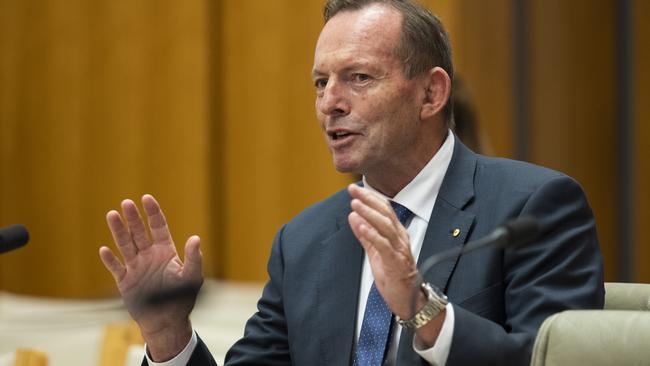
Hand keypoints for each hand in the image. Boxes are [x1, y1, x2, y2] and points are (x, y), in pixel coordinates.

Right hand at [99, 194, 202, 360]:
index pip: (158, 227)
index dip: (152, 212)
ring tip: (112, 215)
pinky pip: (116, 267)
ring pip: (125, 244)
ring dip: (119, 231)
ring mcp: (136, 267)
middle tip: (126, 203)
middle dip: (133, 218)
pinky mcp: (125, 281)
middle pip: (139, 232)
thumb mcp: (191, 277)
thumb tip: (195, 238)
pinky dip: (110, 260)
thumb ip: (194, 258)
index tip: (146, 198)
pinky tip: (104, 250)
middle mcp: (149, 256)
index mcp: (165, 251)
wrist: (166, 321)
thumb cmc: (182, 298)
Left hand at [347, 184, 444, 346]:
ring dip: (369, 214)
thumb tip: (353, 216)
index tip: (355, 189)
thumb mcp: (376, 252)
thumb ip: (365, 234)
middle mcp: (400, 238)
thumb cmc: (394, 276)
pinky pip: (383, 245)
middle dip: (368, 200)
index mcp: (396, 234)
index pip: (384, 210)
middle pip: (385, 213)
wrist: (409, 300)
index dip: (370, 197)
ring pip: (385, 226)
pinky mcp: (396, 262)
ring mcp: (399, 250)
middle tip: (353, 190)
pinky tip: (361, 226)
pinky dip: (372, 234)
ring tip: (355, 204)